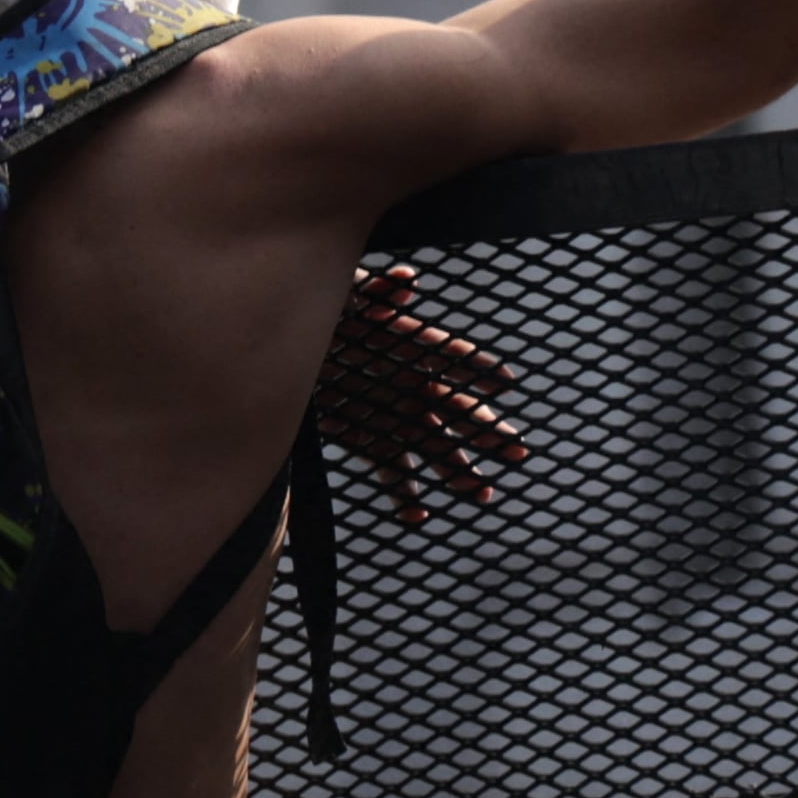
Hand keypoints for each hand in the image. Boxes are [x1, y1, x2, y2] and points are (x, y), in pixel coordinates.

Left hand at [312, 265, 526, 525]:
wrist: (282, 351)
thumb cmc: (322, 314)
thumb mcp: (344, 297)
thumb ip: (374, 291)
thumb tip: (405, 282)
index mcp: (412, 346)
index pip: (453, 356)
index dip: (477, 367)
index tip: (504, 382)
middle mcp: (415, 385)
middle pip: (458, 411)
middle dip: (488, 431)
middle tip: (516, 451)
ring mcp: (397, 417)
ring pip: (437, 449)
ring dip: (460, 471)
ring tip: (481, 493)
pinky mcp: (372, 444)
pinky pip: (396, 474)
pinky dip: (406, 496)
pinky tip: (416, 516)